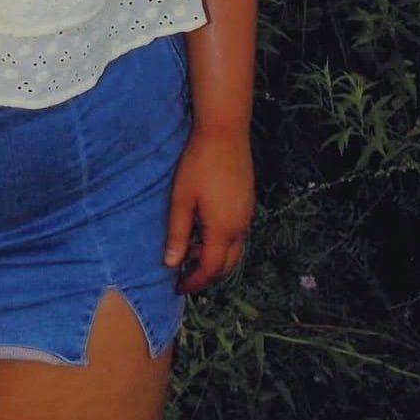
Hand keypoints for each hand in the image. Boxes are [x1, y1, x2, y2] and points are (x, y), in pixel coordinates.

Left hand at [164, 127, 254, 294]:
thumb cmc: (198, 164)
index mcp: (224, 230)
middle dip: (206, 275)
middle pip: (227, 265)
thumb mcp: (181, 200)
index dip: (194, 282)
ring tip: (190, 253)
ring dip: (215, 258)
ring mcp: (248, 215)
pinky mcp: (248, 203)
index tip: (177, 287)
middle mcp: (241, 227)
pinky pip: (238, 234)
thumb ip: (177, 234)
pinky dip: (222, 242)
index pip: (210, 269)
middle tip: (184, 276)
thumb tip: (171, 264)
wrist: (225, 132)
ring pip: (235, 250)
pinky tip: (204, 230)